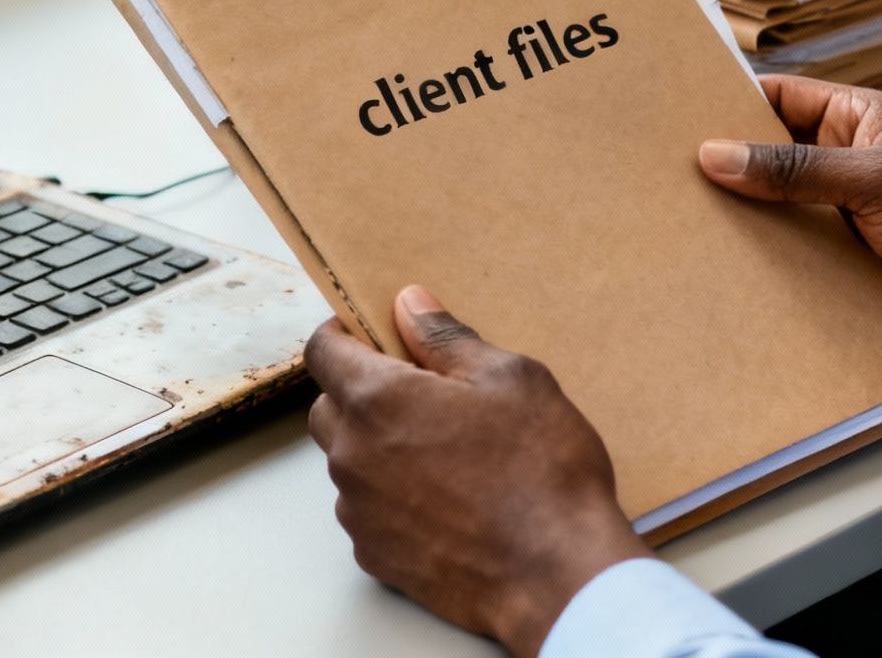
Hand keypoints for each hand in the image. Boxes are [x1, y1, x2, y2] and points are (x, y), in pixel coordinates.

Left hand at [305, 286, 648, 655]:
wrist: (559, 576)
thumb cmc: (541, 472)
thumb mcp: (510, 379)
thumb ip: (446, 338)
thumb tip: (409, 306)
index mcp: (376, 399)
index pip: (322, 351)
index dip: (342, 335)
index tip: (369, 335)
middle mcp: (352, 455)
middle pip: (328, 407)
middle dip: (359, 392)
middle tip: (418, 395)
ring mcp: (360, 510)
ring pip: (346, 462)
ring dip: (375, 448)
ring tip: (441, 454)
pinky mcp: (375, 555)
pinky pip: (366, 511)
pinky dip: (390, 498)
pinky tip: (444, 500)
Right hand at [698, 74, 881, 400]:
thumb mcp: (879, 180)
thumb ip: (796, 172)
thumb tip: (717, 155)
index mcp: (860, 122)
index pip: (780, 99)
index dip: (729, 104)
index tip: (673, 114)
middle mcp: (848, 165)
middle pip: (768, 160)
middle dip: (724, 170)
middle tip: (661, 179)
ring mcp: (846, 218)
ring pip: (775, 214)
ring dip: (742, 225)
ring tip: (679, 228)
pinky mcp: (847, 268)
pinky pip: (793, 263)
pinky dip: (765, 269)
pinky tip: (723, 275)